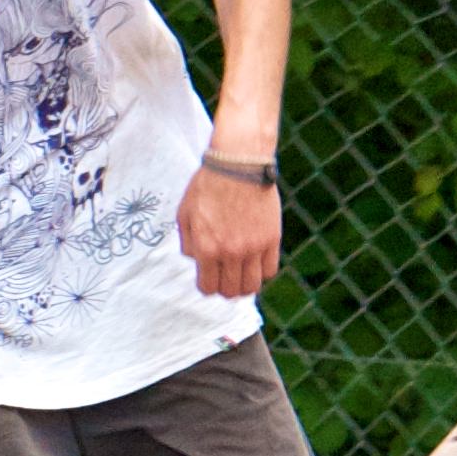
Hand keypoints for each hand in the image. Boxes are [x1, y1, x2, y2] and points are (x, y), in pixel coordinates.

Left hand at [177, 166, 280, 299]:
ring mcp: (254, 247)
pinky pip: (270, 270)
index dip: (207, 286)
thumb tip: (195, 260)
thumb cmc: (207, 186)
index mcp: (206, 249)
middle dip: (226, 288)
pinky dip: (262, 271)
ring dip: (245, 285)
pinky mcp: (272, 238)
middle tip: (225, 276)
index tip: (209, 278)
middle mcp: (231, 253)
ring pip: (252, 286)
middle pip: (231, 291)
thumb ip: (188, 242)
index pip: (208, 287)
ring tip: (241, 273)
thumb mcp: (184, 214)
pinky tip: (255, 261)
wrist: (238, 163)